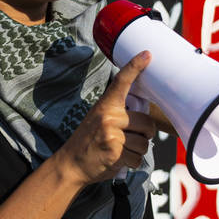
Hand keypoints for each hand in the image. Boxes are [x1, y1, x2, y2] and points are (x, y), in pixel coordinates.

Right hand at [55, 51, 155, 186]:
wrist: (71, 163)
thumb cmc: (88, 141)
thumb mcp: (98, 118)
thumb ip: (118, 113)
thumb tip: (144, 111)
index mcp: (106, 105)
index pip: (122, 82)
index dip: (135, 67)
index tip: (147, 54)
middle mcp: (109, 117)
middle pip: (147, 123)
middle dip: (145, 134)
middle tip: (132, 137)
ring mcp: (112, 134)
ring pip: (144, 143)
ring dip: (137, 150)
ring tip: (121, 150)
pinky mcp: (115, 152)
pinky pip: (138, 158)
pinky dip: (131, 162)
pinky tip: (119, 160)